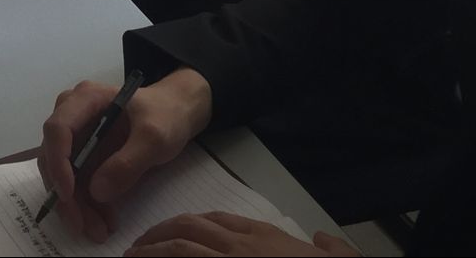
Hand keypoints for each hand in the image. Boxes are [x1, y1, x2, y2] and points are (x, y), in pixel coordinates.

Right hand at [36, 69, 212, 244]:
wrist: (176, 114)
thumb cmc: (165, 115)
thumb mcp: (155, 136)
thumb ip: (128, 162)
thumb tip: (97, 191)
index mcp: (85, 99)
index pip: (58, 128)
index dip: (58, 161)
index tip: (68, 193)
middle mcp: (74, 116)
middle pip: (54, 157)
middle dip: (67, 195)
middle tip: (83, 225)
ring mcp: (78, 137)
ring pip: (63, 176)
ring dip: (77, 206)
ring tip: (99, 230)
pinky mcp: (85, 156)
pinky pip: (78, 183)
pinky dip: (87, 205)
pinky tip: (104, 221)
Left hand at [127, 212, 357, 255]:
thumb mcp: (338, 257)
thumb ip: (330, 247)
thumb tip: (324, 239)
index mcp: (263, 236)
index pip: (216, 221)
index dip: (186, 225)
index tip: (168, 233)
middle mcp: (243, 245)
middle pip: (188, 228)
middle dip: (158, 234)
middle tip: (137, 247)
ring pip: (179, 247)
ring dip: (150, 251)